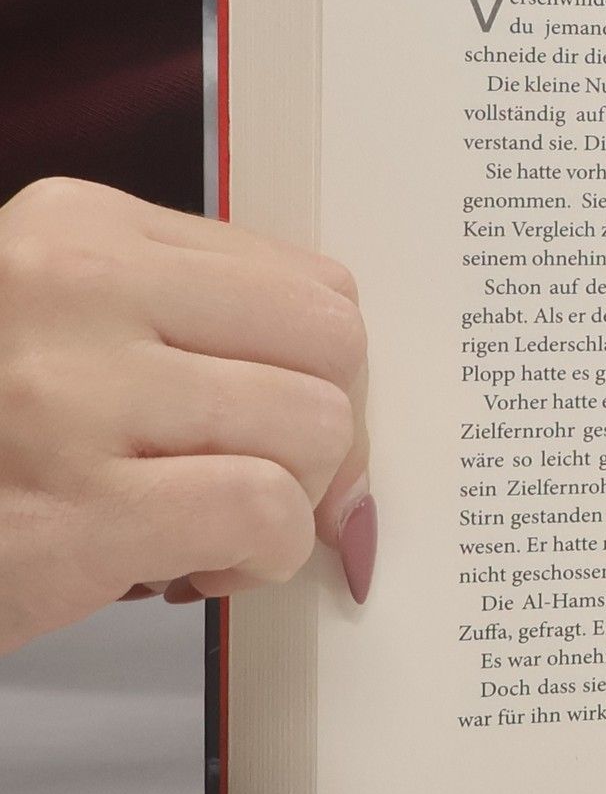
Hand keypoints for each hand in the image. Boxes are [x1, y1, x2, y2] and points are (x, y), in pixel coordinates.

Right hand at [0, 177, 373, 654]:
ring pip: (314, 427)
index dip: (319, 372)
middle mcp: (71, 285)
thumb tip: (353, 404)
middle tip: (256, 479)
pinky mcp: (73, 508)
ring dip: (289, 503)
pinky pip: (264, 512)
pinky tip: (199, 568)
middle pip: (332, 345)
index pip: (311, 283)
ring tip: (207, 527)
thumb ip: (196, 331)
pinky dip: (263, 557)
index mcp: (80, 226)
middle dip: (321, 432)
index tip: (272, 422)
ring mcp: (67, 394)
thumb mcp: (64, 332)